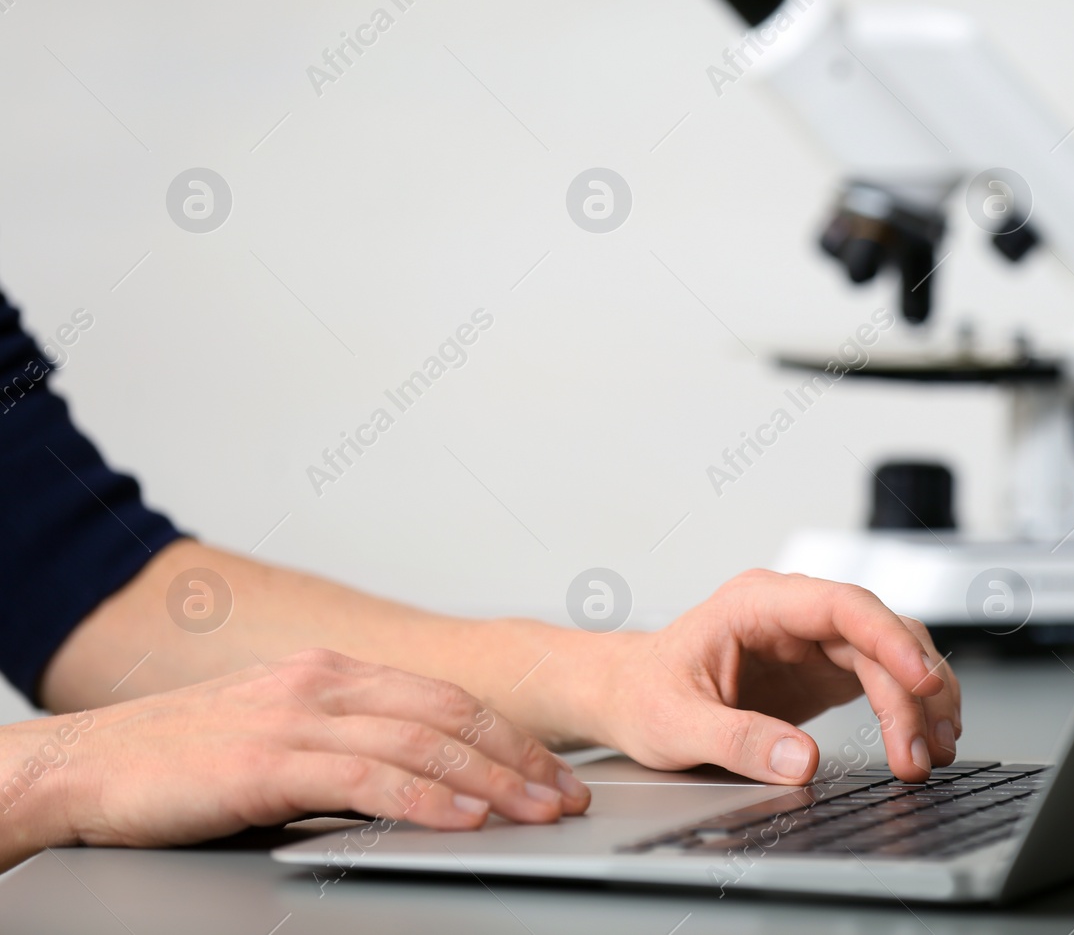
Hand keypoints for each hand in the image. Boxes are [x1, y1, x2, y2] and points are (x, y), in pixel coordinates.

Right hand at [6, 649, 588, 865]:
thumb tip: (416, 781)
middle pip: (450, 715)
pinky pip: (368, 777)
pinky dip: (425, 799)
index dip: (507, 736)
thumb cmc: (177, 762)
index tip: (551, 770)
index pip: (445, 700)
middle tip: (569, 796)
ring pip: (422, 743)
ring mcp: (297, 715)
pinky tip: (464, 820)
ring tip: (538, 813)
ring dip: (491, 781)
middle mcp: (323, 683)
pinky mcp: (268, 758)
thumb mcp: (276, 739)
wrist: (82, 768)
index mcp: (331, 674)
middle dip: (519, 758)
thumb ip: (342, 747)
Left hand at [590, 571, 959, 784]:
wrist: (627, 694)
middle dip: (911, 691)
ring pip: (891, 654)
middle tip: (921, 752)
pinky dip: (909, 708)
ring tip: (934, 751)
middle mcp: (794, 613)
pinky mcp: (824, 669)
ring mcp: (814, 639)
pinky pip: (883, 678)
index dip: (890, 639)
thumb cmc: (643, 693)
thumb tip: (801, 761)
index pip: (842, 605)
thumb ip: (736, 740)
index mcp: (756, 603)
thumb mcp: (675, 723)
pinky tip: (924, 739)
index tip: (921, 681)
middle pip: (878, 635)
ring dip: (920, 700)